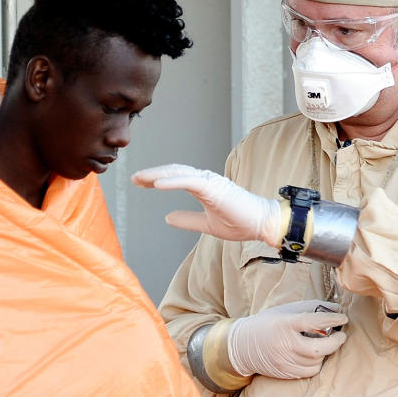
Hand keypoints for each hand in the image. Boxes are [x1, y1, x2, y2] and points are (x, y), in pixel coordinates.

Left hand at [131, 164, 282, 246]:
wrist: (262, 224)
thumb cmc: (240, 223)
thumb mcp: (206, 225)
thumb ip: (188, 220)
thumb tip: (167, 218)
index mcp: (204, 186)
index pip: (176, 177)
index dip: (158, 179)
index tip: (141, 183)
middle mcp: (206, 180)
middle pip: (174, 171)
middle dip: (152, 174)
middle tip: (134, 178)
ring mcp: (210, 182)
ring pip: (178, 173)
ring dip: (157, 174)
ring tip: (140, 179)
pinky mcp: (214, 187)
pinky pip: (189, 181)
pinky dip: (172, 181)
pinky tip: (157, 185)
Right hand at [228, 300, 347, 378]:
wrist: (244, 345)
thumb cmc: (268, 323)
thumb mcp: (286, 310)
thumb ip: (310, 308)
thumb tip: (337, 308)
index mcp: (285, 324)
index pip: (314, 321)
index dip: (332, 319)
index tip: (343, 317)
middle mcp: (285, 344)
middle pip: (319, 348)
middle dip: (336, 342)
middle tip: (342, 335)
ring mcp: (285, 360)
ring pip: (316, 361)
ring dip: (326, 352)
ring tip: (326, 343)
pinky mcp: (286, 372)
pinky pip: (310, 371)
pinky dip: (316, 363)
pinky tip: (314, 355)